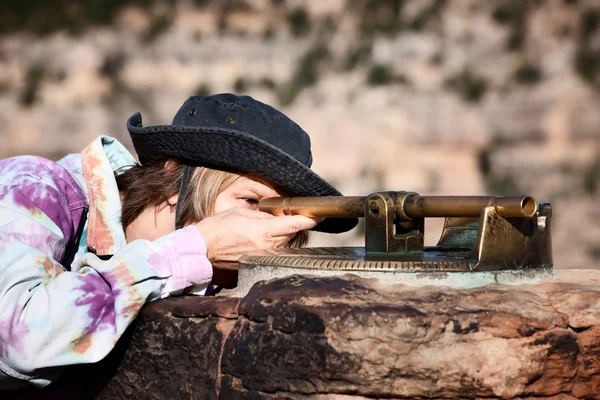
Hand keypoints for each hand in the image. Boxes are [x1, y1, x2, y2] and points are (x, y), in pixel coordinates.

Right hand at [194, 208, 320, 261]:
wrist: (203, 251)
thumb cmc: (219, 228)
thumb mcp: (243, 214)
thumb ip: (265, 216)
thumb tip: (280, 217)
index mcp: (266, 231)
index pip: (296, 224)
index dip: (311, 219)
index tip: (320, 215)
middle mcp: (270, 248)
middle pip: (292, 235)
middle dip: (291, 226)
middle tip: (283, 217)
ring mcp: (265, 259)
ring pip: (283, 245)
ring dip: (280, 237)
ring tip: (262, 230)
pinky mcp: (258, 266)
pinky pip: (273, 254)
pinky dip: (271, 247)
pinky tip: (258, 241)